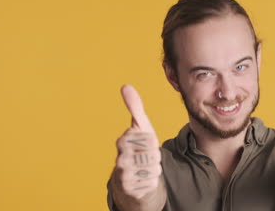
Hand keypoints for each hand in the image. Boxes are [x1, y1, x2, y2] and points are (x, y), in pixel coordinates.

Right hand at [113, 84, 161, 199]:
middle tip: (146, 157)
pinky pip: (152, 182)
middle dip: (155, 157)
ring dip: (154, 169)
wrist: (132, 178)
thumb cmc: (138, 149)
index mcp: (123, 140)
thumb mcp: (140, 127)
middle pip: (153, 154)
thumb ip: (134, 107)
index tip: (145, 144)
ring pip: (154, 168)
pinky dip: (152, 181)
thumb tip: (125, 86)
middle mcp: (119, 157)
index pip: (151, 139)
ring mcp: (123, 174)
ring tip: (145, 167)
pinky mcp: (129, 189)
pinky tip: (144, 179)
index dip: (153, 143)